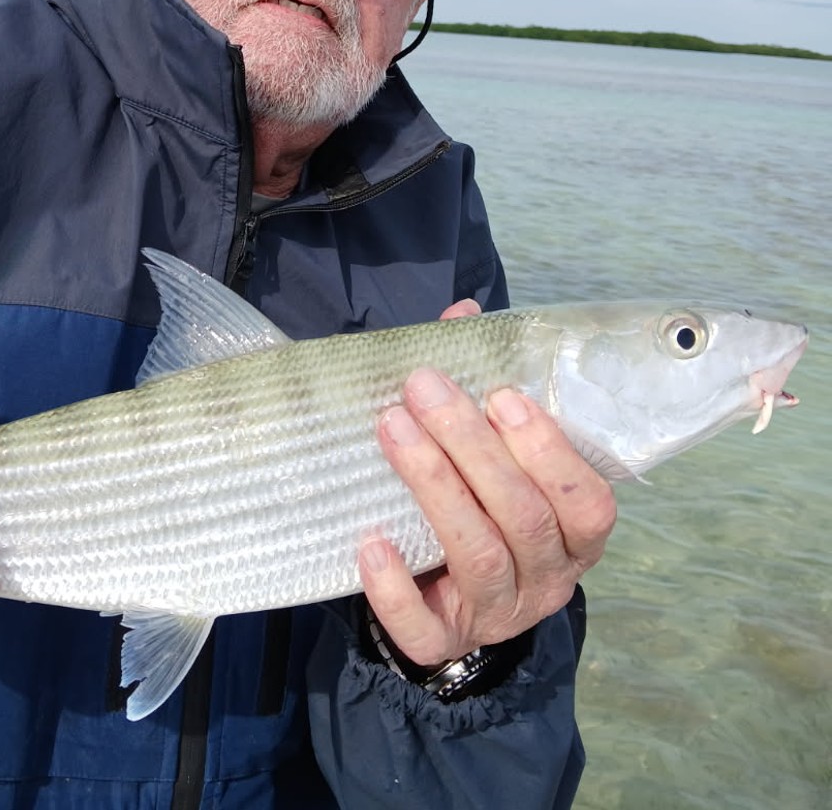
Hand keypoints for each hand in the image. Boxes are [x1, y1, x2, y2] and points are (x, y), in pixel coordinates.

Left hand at [358, 301, 615, 666]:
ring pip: (479, 556)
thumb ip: (481, 385)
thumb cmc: (479, 503)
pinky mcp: (444, 642)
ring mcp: (499, 614)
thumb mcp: (490, 451)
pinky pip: (424, 628)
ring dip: (434, 487)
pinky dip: (395, 587)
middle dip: (471, 448)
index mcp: (574, 533)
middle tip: (423, 389)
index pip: (586, 500)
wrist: (446, 597)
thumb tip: (462, 312)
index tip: (501, 394)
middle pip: (523, 518)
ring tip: (391, 428)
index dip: (549, 449)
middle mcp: (548, 578)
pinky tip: (370, 540)